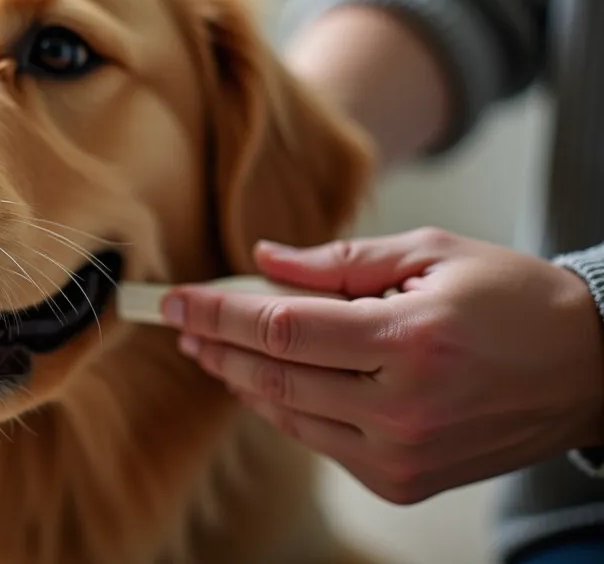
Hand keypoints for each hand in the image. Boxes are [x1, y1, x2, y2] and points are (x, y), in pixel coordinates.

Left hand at [160, 227, 603, 503]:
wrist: (589, 370)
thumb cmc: (512, 300)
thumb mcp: (430, 254)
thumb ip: (338, 260)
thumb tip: (264, 261)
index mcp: (409, 340)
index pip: (281, 328)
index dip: (217, 313)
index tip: (173, 301)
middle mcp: (402, 407)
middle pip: (273, 377)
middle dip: (217, 347)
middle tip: (182, 323)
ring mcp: (401, 454)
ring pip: (289, 415)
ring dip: (242, 380)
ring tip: (212, 349)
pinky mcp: (402, 481)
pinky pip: (320, 441)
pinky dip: (287, 408)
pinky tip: (268, 381)